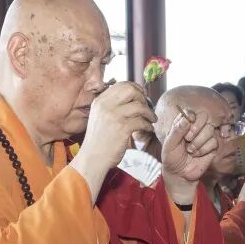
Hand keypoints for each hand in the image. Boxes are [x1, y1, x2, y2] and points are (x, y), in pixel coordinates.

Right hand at [70, 82, 154, 197]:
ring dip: (149, 112)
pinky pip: (142, 121)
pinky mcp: (122, 128)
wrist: (92, 158)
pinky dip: (148, 125)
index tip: (142, 96)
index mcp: (99, 101)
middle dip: (143, 97)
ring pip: (139, 105)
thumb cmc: (98, 140)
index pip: (121, 85)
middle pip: (131, 90)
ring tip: (151, 119)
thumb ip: (111, 106)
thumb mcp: (99, 117)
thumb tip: (131, 96)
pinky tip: (148, 129)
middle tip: (147, 106)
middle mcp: (105, 105)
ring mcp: (113, 116)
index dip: (135, 88)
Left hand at [161, 112, 218, 183]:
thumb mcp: (169, 145)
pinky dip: (204, 150)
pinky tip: (197, 155)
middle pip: (204, 116)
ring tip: (190, 151)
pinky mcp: (212, 146)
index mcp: (182, 124)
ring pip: (209, 129)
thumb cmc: (172, 158)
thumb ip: (176, 131)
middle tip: (187, 139)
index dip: (190, 116)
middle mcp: (194, 128)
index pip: (190, 112)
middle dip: (196, 128)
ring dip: (198, 142)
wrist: (180, 174)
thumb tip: (187, 119)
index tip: (188, 122)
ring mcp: (204, 136)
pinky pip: (214, 142)